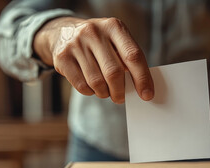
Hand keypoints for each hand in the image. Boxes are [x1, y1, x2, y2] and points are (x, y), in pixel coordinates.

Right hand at [33, 17, 153, 103]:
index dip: (142, 78)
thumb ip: (128, 59)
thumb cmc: (99, 42)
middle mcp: (94, 32)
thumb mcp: (115, 41)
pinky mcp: (62, 57)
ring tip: (105, 90)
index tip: (147, 95)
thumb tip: (142, 88)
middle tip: (120, 98)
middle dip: (120, 91)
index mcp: (114, 27)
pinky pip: (81, 86)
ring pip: (97, 82)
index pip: (133, 56)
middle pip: (114, 72)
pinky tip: (91, 86)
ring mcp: (76, 44)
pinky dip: (90, 92)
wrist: (63, 32)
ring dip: (104, 93)